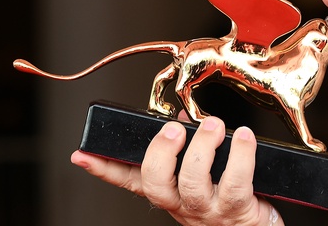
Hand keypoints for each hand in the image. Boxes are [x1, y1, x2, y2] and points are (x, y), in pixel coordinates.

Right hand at [70, 114, 282, 225]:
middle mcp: (182, 203)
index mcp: (170, 191)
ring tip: (214, 125)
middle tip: (174, 129)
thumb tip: (183, 118)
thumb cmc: (232, 199)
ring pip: (193, 181)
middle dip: (161, 151)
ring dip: (202, 147)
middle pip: (156, 182)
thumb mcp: (204, 174)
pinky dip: (241, 156)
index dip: (104, 168)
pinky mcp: (236, 209)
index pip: (129, 179)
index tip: (82, 154)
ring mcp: (207, 209)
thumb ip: (190, 146)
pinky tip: (244, 137)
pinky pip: (236, 182)